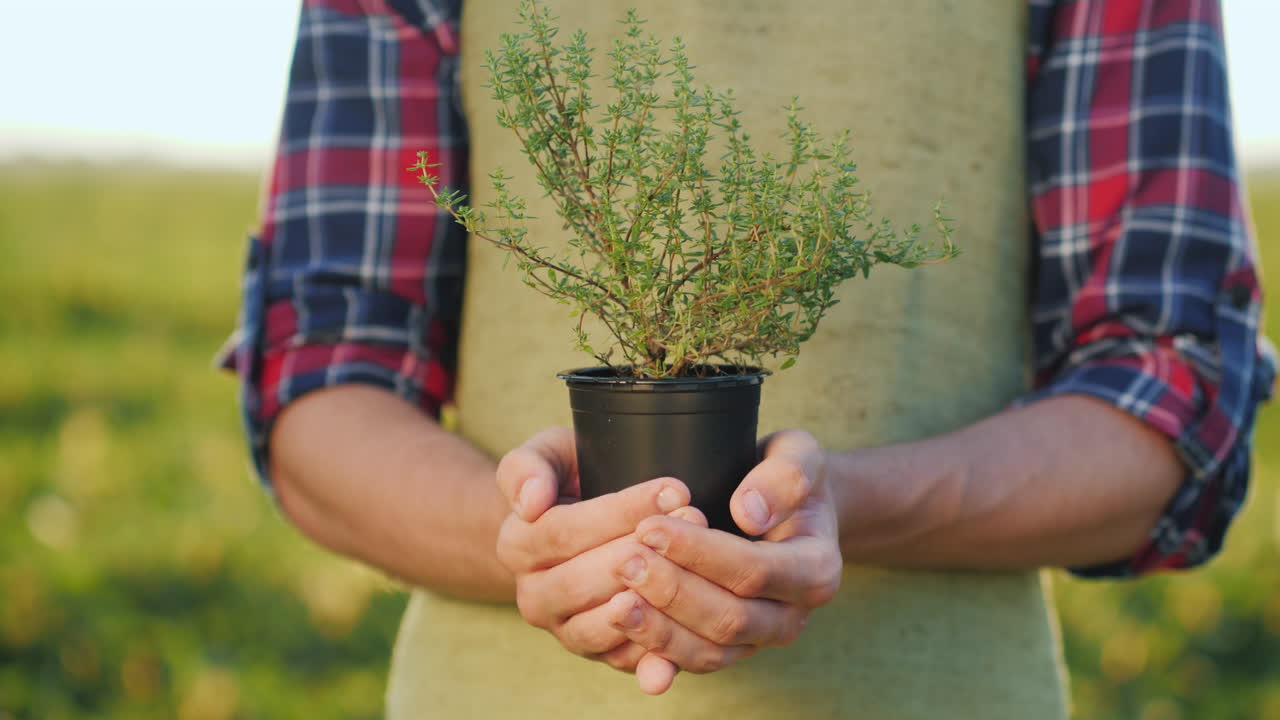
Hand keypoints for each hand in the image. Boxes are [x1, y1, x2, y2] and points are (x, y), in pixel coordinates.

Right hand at [493, 427, 700, 687]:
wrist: (579, 528)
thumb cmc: (570, 480)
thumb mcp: (548, 455)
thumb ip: (527, 467)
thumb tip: (530, 503)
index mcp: (516, 545)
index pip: (566, 529)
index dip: (622, 510)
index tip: (675, 489)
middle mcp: (533, 596)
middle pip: (583, 581)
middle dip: (643, 551)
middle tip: (696, 520)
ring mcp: (565, 630)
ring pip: (602, 626)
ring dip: (651, 599)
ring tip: (694, 565)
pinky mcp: (600, 654)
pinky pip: (625, 659)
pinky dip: (656, 648)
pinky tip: (689, 625)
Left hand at [603, 430, 842, 690]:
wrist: (787, 508)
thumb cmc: (785, 476)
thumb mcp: (798, 456)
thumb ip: (784, 477)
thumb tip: (749, 512)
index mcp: (816, 571)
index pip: (754, 571)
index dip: (699, 553)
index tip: (651, 527)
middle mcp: (792, 616)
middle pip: (729, 619)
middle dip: (672, 592)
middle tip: (623, 561)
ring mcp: (759, 640)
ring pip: (709, 652)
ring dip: (658, 631)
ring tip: (615, 602)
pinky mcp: (729, 650)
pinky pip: (691, 662)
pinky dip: (654, 653)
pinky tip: (621, 629)